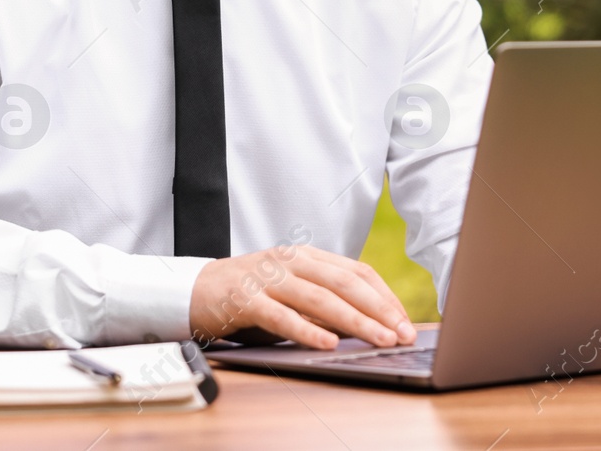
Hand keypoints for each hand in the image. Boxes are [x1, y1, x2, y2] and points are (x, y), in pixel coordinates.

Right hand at [188, 243, 415, 350]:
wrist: (195, 291)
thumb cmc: (251, 295)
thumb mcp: (291, 292)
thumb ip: (324, 303)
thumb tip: (369, 327)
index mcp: (306, 256)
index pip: (356, 271)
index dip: (384, 296)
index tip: (405, 320)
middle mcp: (290, 262)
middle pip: (344, 283)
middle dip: (379, 310)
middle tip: (403, 333)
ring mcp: (267, 279)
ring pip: (319, 298)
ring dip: (354, 321)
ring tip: (378, 339)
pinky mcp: (245, 300)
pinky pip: (281, 317)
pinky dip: (307, 330)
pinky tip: (328, 344)